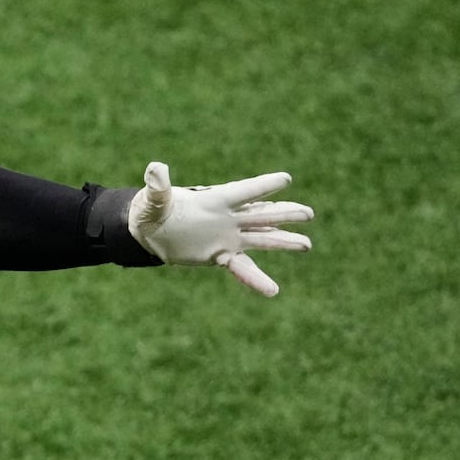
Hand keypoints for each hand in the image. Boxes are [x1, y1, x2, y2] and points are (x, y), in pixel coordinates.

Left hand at [127, 162, 313, 296]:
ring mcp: (227, 237)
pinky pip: (241, 268)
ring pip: (261, 239)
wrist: (151, 232)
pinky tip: (272, 290)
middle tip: (308, 213)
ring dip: (283, 241)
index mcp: (214, 199)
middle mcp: (227, 217)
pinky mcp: (220, 254)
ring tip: (307, 244)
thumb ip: (158, 187)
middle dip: (284, 214)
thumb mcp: (153, 200)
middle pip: (261, 215)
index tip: (286, 179)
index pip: (243, 191)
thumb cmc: (152, 210)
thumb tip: (155, 169)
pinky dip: (255, 279)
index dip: (263, 186)